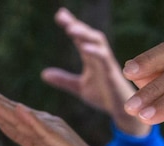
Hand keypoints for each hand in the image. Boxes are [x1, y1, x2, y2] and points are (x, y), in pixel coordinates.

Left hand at [0, 81, 119, 145]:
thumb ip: (23, 136)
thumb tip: (4, 124)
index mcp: (37, 127)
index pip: (9, 114)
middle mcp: (44, 125)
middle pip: (12, 112)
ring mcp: (54, 132)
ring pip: (23, 117)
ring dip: (3, 106)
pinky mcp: (63, 144)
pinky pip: (45, 131)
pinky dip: (32, 119)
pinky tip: (19, 110)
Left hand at [41, 7, 148, 136]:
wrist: (120, 111)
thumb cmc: (104, 96)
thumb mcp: (79, 87)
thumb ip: (63, 79)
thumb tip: (43, 73)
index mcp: (91, 58)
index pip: (80, 38)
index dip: (71, 25)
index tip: (60, 15)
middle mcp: (100, 57)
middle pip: (88, 35)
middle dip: (76, 25)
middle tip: (62, 16)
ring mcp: (107, 64)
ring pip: (98, 43)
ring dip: (84, 34)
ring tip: (70, 28)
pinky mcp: (112, 74)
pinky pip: (105, 60)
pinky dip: (95, 53)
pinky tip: (85, 49)